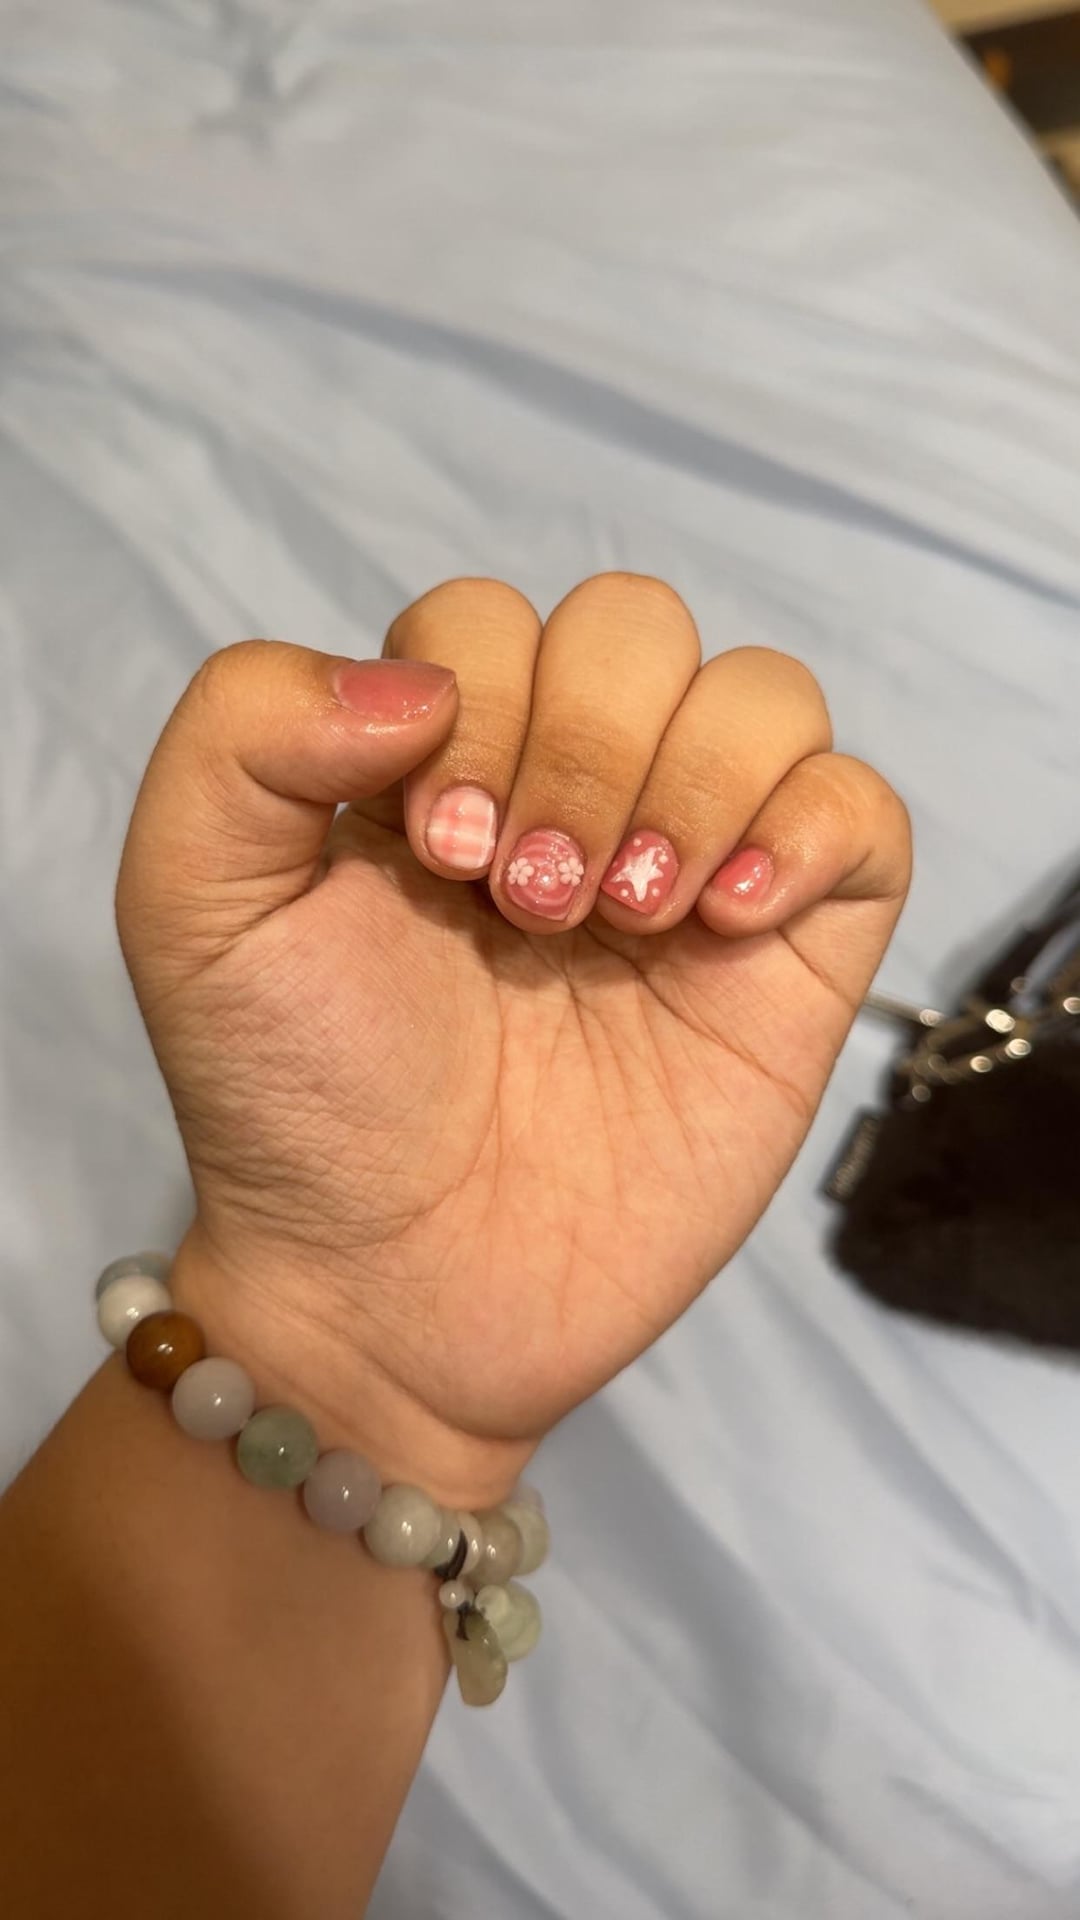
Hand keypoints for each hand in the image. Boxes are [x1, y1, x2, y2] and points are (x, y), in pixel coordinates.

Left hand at [116, 574, 909, 1505]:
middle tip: (529, 903)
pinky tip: (726, 920)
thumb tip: (422, 681)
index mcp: (440, 762)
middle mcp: (572, 793)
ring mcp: (689, 871)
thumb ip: (244, 731)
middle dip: (584, 747)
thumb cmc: (293, 1103)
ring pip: (763, 695)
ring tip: (622, 920)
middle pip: (637, 628)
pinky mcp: (787, 960)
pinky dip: (811, 831)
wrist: (396, 1290)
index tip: (437, 855)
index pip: (492, 621)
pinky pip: (863, 813)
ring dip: (690, 787)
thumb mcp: (191, 905)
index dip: (477, 703)